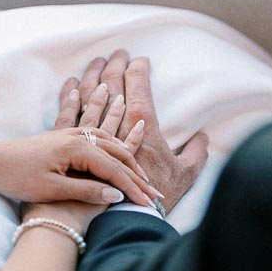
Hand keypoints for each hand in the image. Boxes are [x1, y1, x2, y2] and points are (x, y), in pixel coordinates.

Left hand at [0, 89, 155, 207]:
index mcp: (77, 148)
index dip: (134, 188)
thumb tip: (116, 194)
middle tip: (155, 192)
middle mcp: (76, 136)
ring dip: (128, 155)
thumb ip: (86, 191)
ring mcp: (69, 134)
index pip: (115, 170)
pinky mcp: (62, 137)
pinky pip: (95, 136)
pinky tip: (117, 141)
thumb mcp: (52, 189)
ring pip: (109, 142)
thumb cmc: (16, 178)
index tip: (149, 204)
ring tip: (145, 172)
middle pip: (117, 154)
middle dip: (138, 174)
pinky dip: (111, 141)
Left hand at [69, 51, 207, 213]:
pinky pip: (69, 115)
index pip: (138, 87)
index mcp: (140, 126)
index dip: (138, 70)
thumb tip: (202, 137)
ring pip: (90, 97)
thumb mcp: (183, 175)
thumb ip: (195, 153)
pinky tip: (70, 85)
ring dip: (93, 76)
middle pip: (112, 87)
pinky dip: (69, 98)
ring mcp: (92, 135)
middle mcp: (115, 125)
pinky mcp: (75, 147)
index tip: (140, 59)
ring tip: (95, 62)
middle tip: (117, 53)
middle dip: (116, 66)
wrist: (120, 218)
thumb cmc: (153, 199)